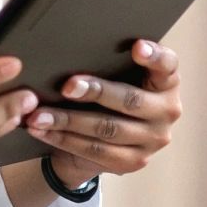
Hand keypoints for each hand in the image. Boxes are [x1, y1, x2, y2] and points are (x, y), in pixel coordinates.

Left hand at [22, 38, 181, 185]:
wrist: (113, 139)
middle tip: (66, 86)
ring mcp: (152, 140)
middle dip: (95, 92)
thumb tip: (72, 45)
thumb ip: (113, 61)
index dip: (154, 56)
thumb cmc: (113, 91)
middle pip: (130, 99)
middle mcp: (166, 111)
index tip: (136, 47)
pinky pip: (95, 150)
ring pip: (106, 129)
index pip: (167, 65)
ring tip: (38, 115)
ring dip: (67, 120)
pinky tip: (42, 130)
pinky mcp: (134, 161)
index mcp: (167, 82)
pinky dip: (64, 139)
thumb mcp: (121, 74)